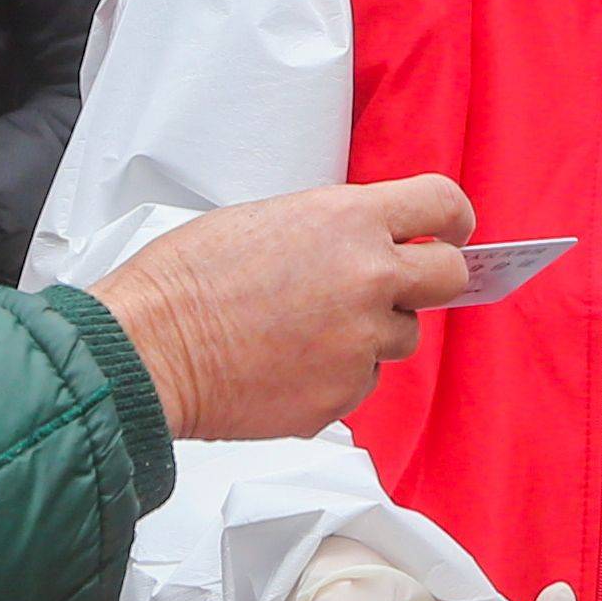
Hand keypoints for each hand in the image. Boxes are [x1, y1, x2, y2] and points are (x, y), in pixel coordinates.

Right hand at [93, 176, 474, 440]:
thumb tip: (367, 246)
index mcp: (349, 220)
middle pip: (448, 278)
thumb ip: (334, 230)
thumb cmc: (186, 280)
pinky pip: (360, 381)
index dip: (453, 221)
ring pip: (400, 337)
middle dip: (430, 282)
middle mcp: (368, 278)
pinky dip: (334, 375)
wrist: (148, 349)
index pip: (442, 205)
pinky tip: (284, 364)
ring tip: (303, 329)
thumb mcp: (270, 219)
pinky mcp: (342, 395)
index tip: (452, 233)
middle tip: (396, 288)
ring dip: (370, 334)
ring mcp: (360, 341)